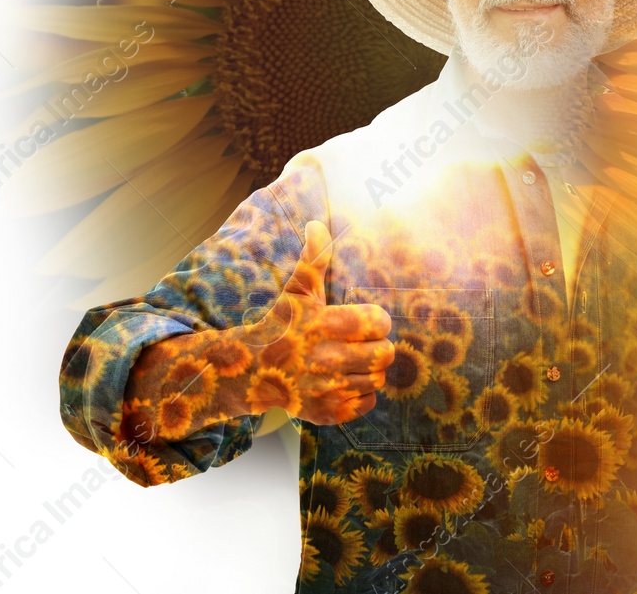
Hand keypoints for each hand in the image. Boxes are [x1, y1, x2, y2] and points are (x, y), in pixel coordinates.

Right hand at [242, 220, 393, 424]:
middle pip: (386, 353)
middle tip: (356, 343)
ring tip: (348, 362)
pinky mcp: (328, 412)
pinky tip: (343, 382)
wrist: (250, 370)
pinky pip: (367, 403)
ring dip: (368, 371)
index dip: (374, 320)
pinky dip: (360, 394)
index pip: (380, 323)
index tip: (360, 321)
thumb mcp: (296, 290)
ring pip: (378, 379)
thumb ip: (313, 258)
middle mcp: (328, 359)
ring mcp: (329, 388)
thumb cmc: (280, 325)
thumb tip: (318, 223)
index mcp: (325, 324)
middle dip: (375, 346)